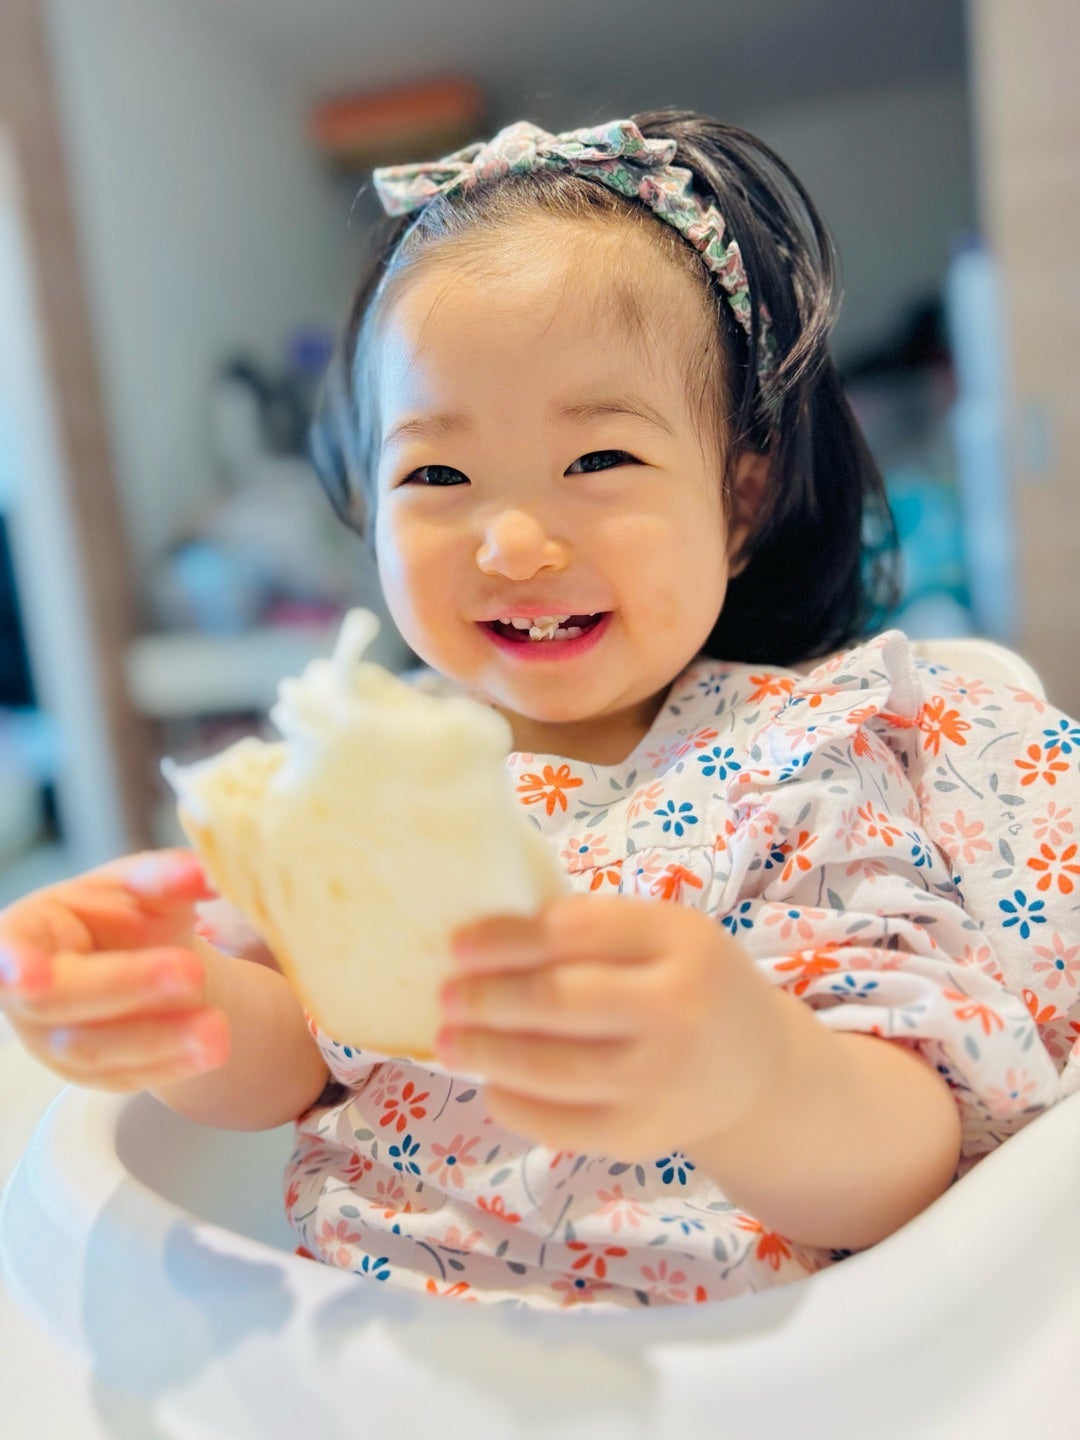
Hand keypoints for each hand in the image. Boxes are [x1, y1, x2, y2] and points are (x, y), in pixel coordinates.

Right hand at [0, 850, 229, 1092]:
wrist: (144, 958)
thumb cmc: (125, 913)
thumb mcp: (142, 886)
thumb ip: (166, 877)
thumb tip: (204, 871)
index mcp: (29, 930)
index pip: (8, 947)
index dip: (13, 963)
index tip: (32, 976)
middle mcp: (28, 993)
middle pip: (61, 1001)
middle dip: (127, 987)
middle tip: (192, 972)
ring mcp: (55, 1041)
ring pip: (96, 1051)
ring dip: (159, 1040)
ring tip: (217, 1029)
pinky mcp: (93, 1075)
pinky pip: (127, 1076)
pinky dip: (172, 1064)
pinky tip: (212, 1049)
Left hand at [438, 893, 786, 1157]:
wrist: (758, 1071)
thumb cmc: (689, 984)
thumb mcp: (663, 935)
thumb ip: (593, 929)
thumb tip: (485, 941)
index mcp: (679, 940)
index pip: (572, 933)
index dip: (505, 940)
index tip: (458, 946)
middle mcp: (676, 1009)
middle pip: (555, 1001)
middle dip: (485, 999)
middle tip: (446, 995)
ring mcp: (660, 1079)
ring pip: (549, 1067)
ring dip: (484, 1052)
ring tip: (449, 1042)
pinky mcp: (643, 1137)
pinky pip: (558, 1124)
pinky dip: (512, 1103)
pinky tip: (492, 1084)